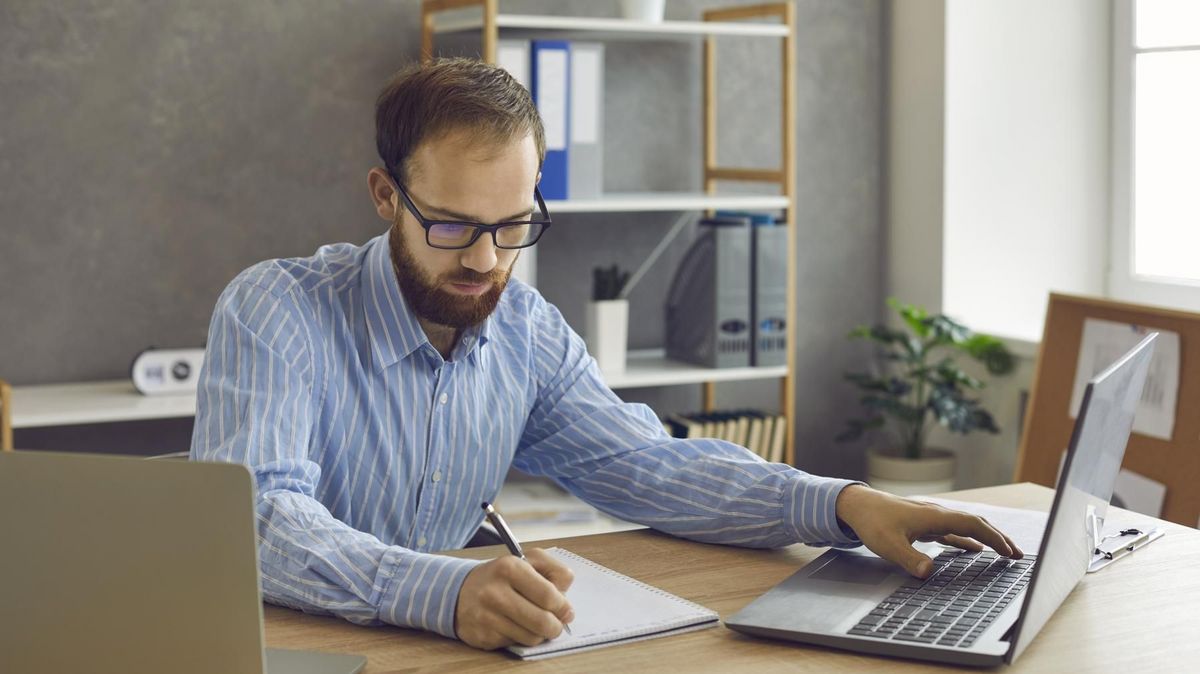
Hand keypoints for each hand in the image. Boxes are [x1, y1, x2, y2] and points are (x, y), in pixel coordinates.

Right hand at [454, 547, 575, 649]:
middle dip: (556, 625)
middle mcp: (495, 592)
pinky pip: (515, 643)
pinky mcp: (482, 636)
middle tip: (556, 623)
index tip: (566, 610)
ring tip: (535, 622)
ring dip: (539, 633)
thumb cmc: (501, 577)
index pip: (549, 595)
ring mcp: (486, 616)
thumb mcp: (528, 561)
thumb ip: (555, 572)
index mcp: (510, 568)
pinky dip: (521, 637)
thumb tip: (566, 605)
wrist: (459, 591)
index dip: (563, 606)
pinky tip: (515, 625)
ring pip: (531, 637)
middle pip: (542, 621)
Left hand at [835, 484, 1022, 578]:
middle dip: (999, 538)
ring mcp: (931, 518)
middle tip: (1017, 555)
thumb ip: (909, 558)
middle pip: (976, 523)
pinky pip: (953, 531)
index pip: (973, 525)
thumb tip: (928, 573)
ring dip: (986, 538)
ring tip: (1004, 552)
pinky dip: (968, 540)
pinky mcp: (924, 523)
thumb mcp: (888, 545)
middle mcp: (937, 514)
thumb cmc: (872, 522)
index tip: (1010, 552)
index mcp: (935, 517)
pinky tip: (974, 550)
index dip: (994, 538)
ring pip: (966, 526)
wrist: (856, 505)